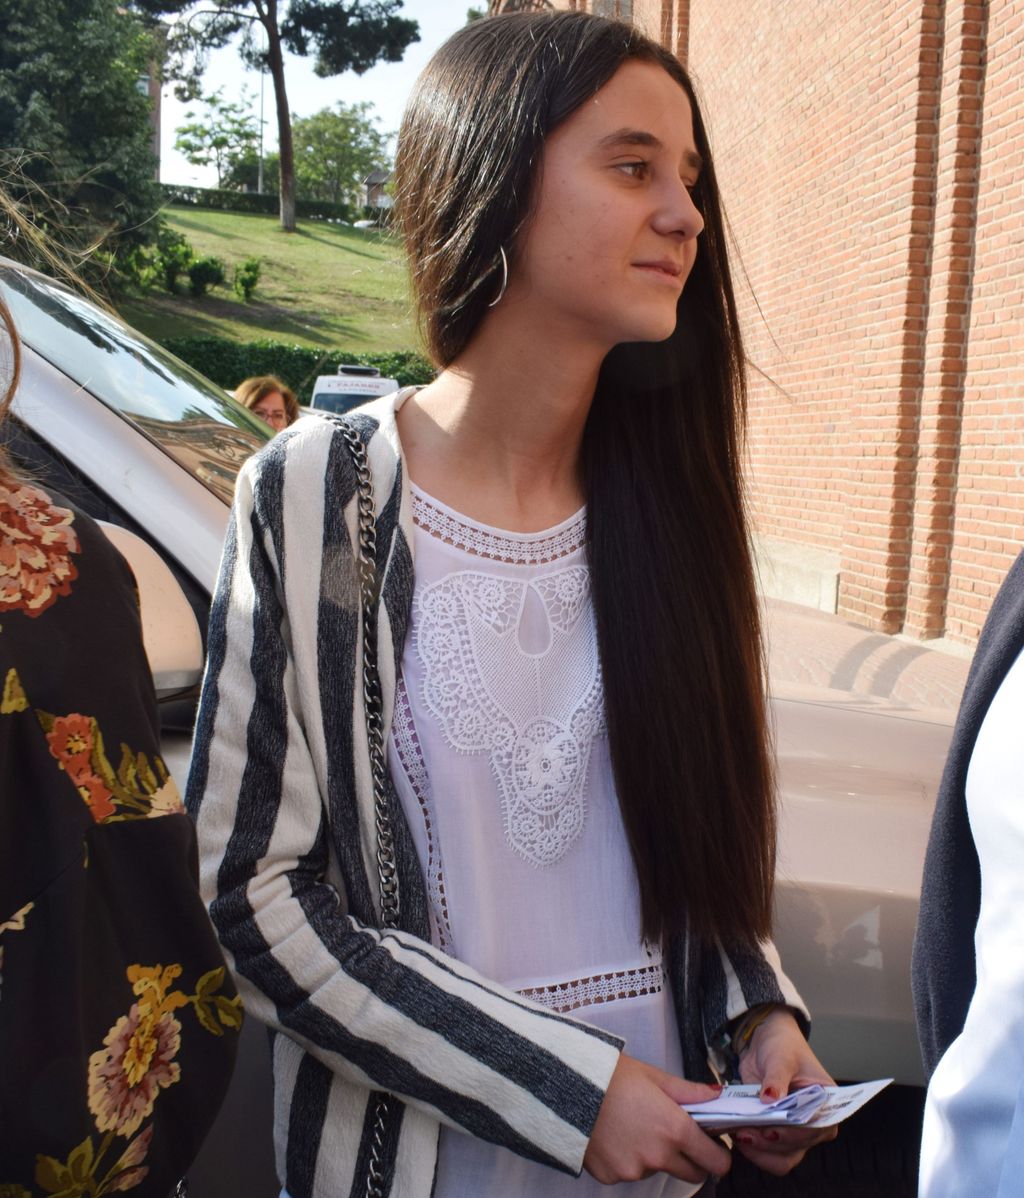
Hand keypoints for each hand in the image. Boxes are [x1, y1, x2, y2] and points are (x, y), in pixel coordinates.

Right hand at [583, 1054, 731, 1184]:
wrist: (566, 1085)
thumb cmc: (611, 1075)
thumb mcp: (654, 1076)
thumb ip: (690, 1092)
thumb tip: (717, 1095)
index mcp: (675, 1130)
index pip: (715, 1161)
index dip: (719, 1154)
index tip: (714, 1146)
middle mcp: (658, 1156)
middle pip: (693, 1174)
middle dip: (692, 1159)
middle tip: (676, 1136)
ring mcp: (634, 1170)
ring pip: (658, 1170)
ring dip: (656, 1156)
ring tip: (634, 1126)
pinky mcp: (611, 1177)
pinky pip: (630, 1172)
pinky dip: (628, 1158)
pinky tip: (615, 1135)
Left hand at [733, 1008, 837, 1175]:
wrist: (767, 1042)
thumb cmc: (783, 1046)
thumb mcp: (781, 1056)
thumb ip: (776, 1077)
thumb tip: (770, 1098)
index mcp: (826, 1105)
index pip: (813, 1129)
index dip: (791, 1134)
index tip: (768, 1130)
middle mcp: (814, 1126)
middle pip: (794, 1149)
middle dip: (767, 1143)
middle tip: (743, 1130)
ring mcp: (794, 1134)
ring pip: (780, 1159)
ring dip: (757, 1150)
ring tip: (738, 1131)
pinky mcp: (775, 1135)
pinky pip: (765, 1154)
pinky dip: (751, 1149)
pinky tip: (737, 1132)